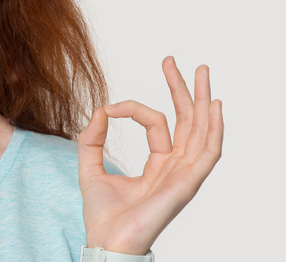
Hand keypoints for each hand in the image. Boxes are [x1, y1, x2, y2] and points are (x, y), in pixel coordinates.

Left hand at [77, 56, 223, 254]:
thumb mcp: (89, 166)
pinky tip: (213, 106)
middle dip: (184, 90)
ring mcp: (183, 176)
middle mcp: (175, 168)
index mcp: (159, 165)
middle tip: (178, 61)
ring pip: (200, 131)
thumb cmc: (102, 214)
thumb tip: (99, 110)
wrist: (104, 241)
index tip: (110, 106)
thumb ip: (92, 138)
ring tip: (202, 71)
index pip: (157, 124)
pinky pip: (207, 154)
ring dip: (202, 100)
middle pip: (187, 122)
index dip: (134, 108)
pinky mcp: (185, 185)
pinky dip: (213, 129)